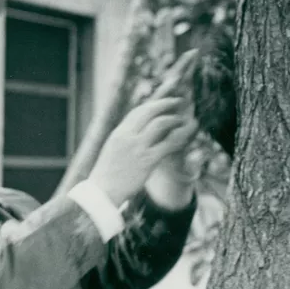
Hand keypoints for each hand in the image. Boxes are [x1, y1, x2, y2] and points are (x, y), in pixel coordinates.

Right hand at [88, 50, 198, 207]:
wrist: (101, 193)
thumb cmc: (107, 174)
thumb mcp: (113, 150)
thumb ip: (125, 137)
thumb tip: (137, 128)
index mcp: (119, 132)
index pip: (138, 110)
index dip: (154, 102)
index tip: (165, 96)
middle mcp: (127, 136)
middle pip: (150, 111)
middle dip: (167, 103)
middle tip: (179, 102)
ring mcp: (137, 147)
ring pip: (161, 124)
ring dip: (175, 119)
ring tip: (184, 120)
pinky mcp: (147, 161)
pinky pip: (168, 144)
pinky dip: (180, 137)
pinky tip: (187, 135)